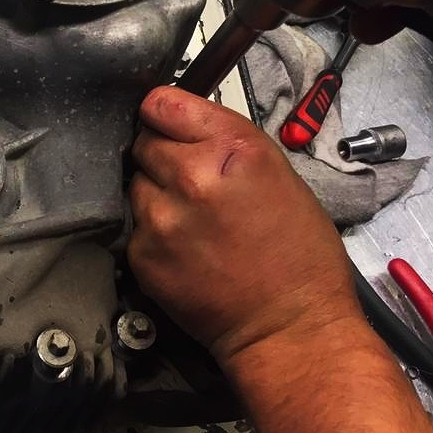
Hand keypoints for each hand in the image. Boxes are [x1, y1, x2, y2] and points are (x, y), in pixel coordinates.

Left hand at [127, 87, 361, 365]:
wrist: (290, 328)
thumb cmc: (299, 259)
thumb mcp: (279, 176)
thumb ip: (224, 143)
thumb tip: (185, 126)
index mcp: (233, 150)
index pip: (162, 104)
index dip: (163, 114)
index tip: (166, 123)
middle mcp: (192, 177)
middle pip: (143, 142)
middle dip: (161, 157)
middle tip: (188, 182)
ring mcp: (161, 217)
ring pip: (134, 183)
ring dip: (154, 194)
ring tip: (189, 219)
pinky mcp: (142, 253)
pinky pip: (133, 225)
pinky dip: (151, 232)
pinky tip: (183, 248)